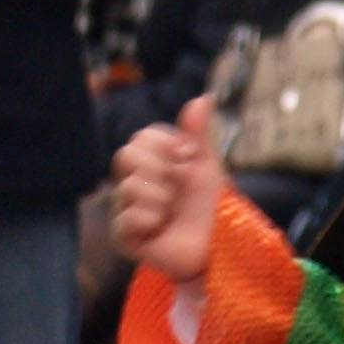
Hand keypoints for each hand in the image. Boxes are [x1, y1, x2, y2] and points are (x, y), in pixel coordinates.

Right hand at [111, 97, 224, 281]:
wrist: (217, 247)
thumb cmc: (211, 206)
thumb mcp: (208, 165)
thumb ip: (200, 133)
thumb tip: (203, 97)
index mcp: (150, 163)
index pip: (141, 136)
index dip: (166, 145)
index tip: (186, 160)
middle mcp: (133, 183)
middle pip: (126, 154)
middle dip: (161, 168)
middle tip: (178, 186)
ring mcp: (126, 210)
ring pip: (130, 186)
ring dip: (163, 198)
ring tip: (173, 211)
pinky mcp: (125, 237)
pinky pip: (127, 217)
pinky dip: (152, 220)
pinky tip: (161, 228)